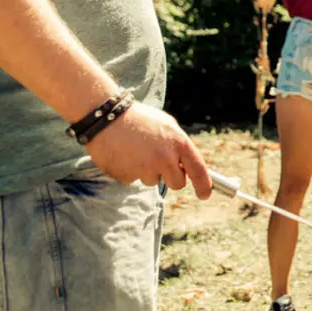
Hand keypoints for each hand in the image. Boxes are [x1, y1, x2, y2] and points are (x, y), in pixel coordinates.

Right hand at [85, 102, 212, 198]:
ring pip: (152, 181)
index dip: (204, 185)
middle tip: (159, 162)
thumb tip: (186, 166)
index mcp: (178, 143)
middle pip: (177, 183)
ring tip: (136, 150)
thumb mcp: (167, 125)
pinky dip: (129, 170)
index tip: (205, 194)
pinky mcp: (126, 176)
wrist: (106, 116)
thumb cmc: (139, 118)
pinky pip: (133, 179)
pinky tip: (123, 154)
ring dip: (147, 171)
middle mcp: (164, 158)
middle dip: (171, 177)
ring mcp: (145, 169)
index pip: (198, 170)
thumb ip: (178, 146)